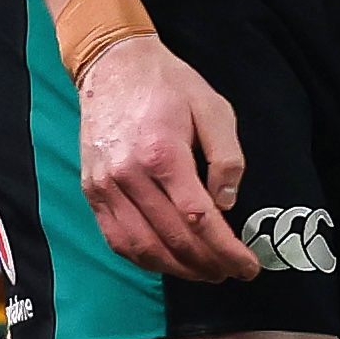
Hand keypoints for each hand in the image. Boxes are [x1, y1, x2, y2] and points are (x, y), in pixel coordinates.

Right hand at [78, 34, 259, 282]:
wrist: (115, 66)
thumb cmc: (169, 85)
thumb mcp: (213, 106)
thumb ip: (227, 156)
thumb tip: (228, 204)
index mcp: (162, 152)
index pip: (197, 218)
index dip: (225, 248)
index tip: (247, 266)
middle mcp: (129, 175)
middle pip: (171, 239)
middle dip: (206, 264)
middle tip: (230, 272)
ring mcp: (105, 187)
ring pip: (141, 247)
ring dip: (175, 269)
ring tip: (204, 273)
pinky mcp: (92, 192)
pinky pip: (117, 239)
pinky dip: (144, 258)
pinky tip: (167, 261)